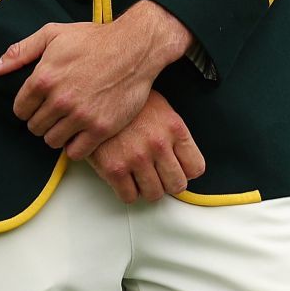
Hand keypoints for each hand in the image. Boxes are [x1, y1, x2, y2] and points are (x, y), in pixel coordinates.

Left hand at [0, 2, 193, 159]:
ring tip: (68, 121)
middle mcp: (59, 100)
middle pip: (35, 127)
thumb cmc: (92, 39)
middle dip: (42, 120)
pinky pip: (76, 152)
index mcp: (43, 78)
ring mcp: (81, 116)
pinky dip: (75, 146)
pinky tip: (81, 132)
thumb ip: (20, 52)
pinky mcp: (101, 128)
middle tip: (56, 111)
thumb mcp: (52, 34)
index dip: (27, 107)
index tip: (38, 103)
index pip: (20, 109)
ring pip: (52, 141)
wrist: (134, 48)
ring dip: (57, 134)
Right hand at [89, 92, 204, 204]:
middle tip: (157, 174)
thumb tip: (181, 159)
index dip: (185, 171)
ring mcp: (136, 157)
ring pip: (154, 194)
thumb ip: (174, 134)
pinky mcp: (114, 168)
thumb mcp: (160, 108)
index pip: (195, 168)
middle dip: (167, 182)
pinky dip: (127, 192)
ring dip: (147, 188)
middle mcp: (158, 144)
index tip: (176, 168)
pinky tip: (124, 177)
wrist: (94, 93)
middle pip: (177, 185)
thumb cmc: (126, 102)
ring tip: (139, 175)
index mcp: (174, 128)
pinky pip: (129, 197)